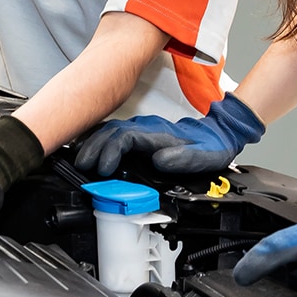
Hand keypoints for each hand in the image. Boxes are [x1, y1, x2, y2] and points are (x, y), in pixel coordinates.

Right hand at [73, 91, 264, 176]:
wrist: (218, 135)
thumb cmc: (210, 148)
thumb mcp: (203, 157)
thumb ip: (182, 158)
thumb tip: (159, 160)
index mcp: (157, 133)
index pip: (124, 137)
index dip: (109, 152)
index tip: (102, 169)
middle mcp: (146, 127)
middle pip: (110, 132)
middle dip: (92, 148)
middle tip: (80, 166)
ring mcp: (141, 129)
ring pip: (108, 130)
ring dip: (92, 143)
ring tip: (78, 158)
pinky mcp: (139, 134)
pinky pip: (112, 132)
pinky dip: (97, 139)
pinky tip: (88, 148)